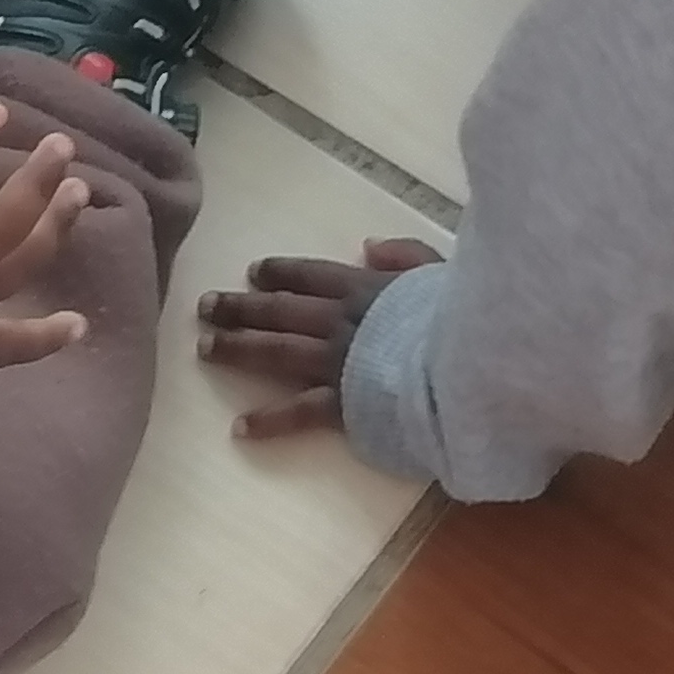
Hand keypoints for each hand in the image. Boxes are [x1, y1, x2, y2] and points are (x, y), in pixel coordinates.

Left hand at [194, 240, 441, 440]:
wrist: (470, 363)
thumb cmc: (464, 317)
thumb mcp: (441, 270)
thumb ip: (406, 254)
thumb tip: (369, 246)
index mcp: (365, 288)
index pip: (311, 275)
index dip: (280, 272)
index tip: (253, 271)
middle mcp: (341, 321)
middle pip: (280, 311)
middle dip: (240, 307)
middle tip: (205, 306)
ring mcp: (337, 363)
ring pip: (276, 352)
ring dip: (237, 348)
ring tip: (203, 348)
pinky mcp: (344, 405)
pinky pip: (298, 412)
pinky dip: (268, 420)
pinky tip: (240, 428)